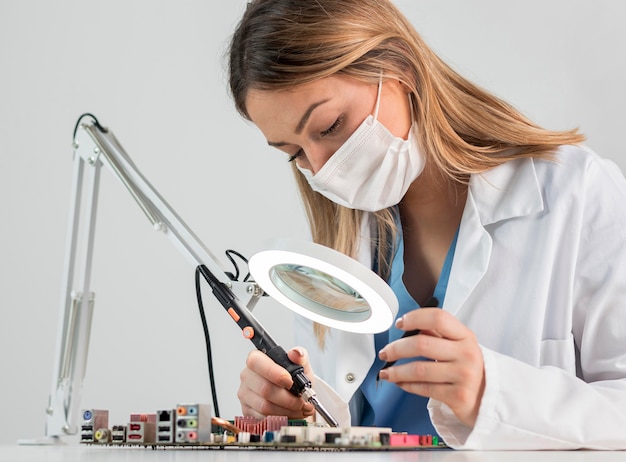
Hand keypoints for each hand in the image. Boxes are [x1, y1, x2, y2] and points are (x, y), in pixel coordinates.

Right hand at [237, 347, 315, 419]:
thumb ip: (300, 357)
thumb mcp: (301, 365)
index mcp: (256, 359)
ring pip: (265, 406)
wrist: (293, 395)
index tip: (290, 381)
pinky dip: (282, 418)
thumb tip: (296, 353)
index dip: (273, 373)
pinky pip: (263, 418)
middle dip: (288, 398)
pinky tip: (292, 414)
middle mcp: (247, 376)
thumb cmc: (294, 378)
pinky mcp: (247, 411)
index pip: (257, 362)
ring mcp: (245, 395)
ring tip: (301, 408)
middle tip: (302, 400)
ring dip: (287, 410)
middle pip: (264, 389)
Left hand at [377, 308, 484, 426]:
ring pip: (419, 370)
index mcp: (465, 336)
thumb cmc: (467, 367)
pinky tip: (400, 383)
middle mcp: (466, 354)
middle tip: (385, 353)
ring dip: (397, 371)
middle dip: (396, 348)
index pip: (438, 318)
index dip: (415, 318)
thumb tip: (409, 326)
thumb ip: (438, 334)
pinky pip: (424, 388)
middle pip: (422, 344)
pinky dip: (407, 385)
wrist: (489, 397)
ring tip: (386, 372)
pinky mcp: (458, 396)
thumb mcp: (459, 345)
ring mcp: (464, 376)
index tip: (399, 323)